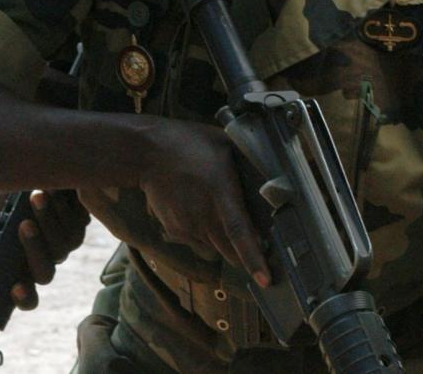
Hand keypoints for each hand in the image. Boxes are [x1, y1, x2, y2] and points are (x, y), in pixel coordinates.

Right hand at [0, 190, 90, 310]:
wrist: (33, 173)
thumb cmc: (6, 201)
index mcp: (22, 266)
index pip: (28, 298)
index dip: (24, 298)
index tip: (14, 287)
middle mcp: (45, 259)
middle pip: (45, 273)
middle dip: (34, 249)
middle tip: (23, 224)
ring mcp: (65, 243)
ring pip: (64, 247)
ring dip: (48, 221)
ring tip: (35, 195)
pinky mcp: (81, 223)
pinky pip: (77, 224)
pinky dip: (62, 206)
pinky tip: (51, 187)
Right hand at [138, 121, 269, 287]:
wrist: (149, 152)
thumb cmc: (190, 143)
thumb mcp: (225, 144)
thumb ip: (248, 163)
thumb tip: (273, 175)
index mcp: (220, 193)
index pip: (239, 232)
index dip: (253, 258)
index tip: (265, 280)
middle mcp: (203, 214)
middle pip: (230, 251)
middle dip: (244, 253)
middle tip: (255, 238)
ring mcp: (187, 225)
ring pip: (214, 248)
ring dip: (223, 241)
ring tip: (217, 210)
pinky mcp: (174, 230)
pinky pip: (197, 242)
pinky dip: (204, 234)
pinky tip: (199, 209)